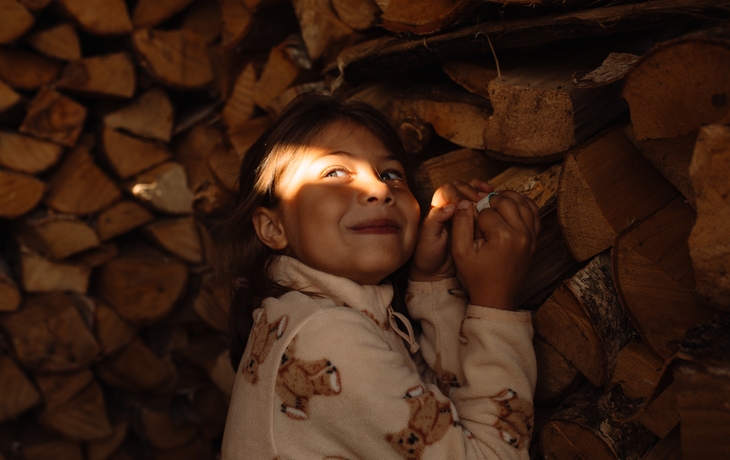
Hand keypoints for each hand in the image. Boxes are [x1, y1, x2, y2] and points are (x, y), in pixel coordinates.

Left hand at [410, 179, 492, 281]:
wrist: (436, 271)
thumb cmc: (428, 256)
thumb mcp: (428, 239)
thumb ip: (436, 221)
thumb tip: (451, 205)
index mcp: (436, 209)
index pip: (447, 190)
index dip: (457, 195)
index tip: (464, 206)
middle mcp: (447, 207)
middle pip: (459, 186)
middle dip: (470, 190)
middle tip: (481, 199)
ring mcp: (460, 212)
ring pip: (469, 191)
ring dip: (479, 189)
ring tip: (489, 193)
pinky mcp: (470, 219)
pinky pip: (477, 202)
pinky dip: (485, 196)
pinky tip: (492, 198)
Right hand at [451, 190, 539, 309]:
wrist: (495, 297)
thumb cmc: (477, 276)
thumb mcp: (460, 252)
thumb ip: (460, 224)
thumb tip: (464, 202)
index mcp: (503, 236)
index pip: (486, 211)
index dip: (475, 217)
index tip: (473, 229)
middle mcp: (521, 234)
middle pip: (507, 201)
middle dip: (492, 203)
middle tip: (482, 212)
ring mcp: (531, 237)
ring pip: (524, 203)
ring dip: (509, 199)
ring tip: (496, 205)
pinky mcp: (535, 240)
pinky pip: (534, 213)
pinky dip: (524, 206)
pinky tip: (512, 207)